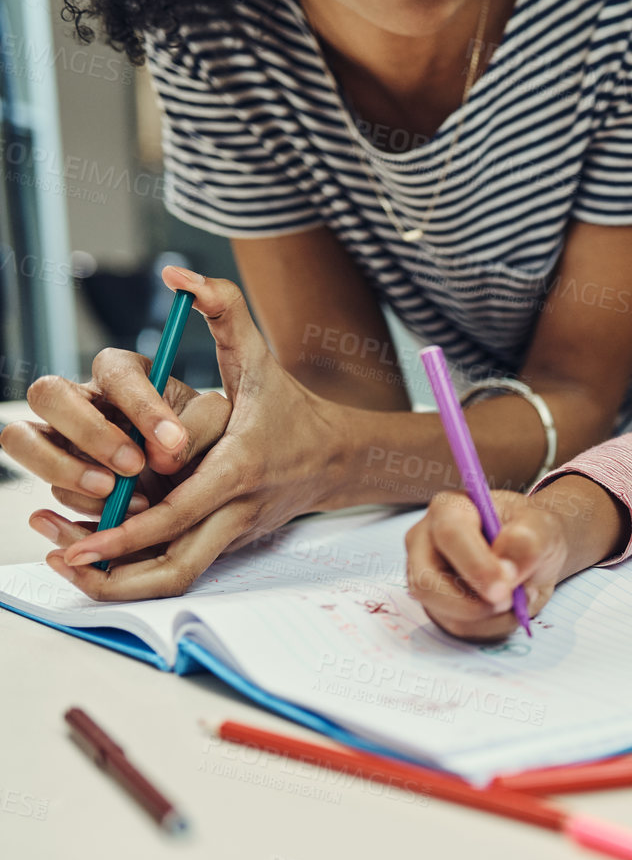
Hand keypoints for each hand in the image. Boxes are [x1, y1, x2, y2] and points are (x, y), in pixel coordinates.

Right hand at [3, 353, 232, 547]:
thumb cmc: (204, 438)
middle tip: (132, 466)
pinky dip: (77, 503)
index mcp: (125, 374)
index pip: (115, 371)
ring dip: (63, 468)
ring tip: (111, 491)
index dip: (140, 404)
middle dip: (88, 433)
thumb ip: (199, 429)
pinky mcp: (58, 474)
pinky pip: (44, 484)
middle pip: (46, 394)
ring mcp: (61, 436)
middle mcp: (83, 399)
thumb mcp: (218, 426)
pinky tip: (115, 514)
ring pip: (22, 439)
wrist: (198, 474)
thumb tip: (163, 455)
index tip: (172, 440)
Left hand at [31, 267, 346, 599]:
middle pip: (177, 565)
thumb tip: (179, 276)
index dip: (131, 530)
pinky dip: (135, 573)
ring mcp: (233, 535)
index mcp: (240, 469)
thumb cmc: (290, 407)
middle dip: (116, 573)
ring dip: (121, 583)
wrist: (337, 456)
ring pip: (176, 578)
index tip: (85, 540)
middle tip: (66, 562)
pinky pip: (179, 570)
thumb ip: (224, 311)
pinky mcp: (227, 545)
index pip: (181, 511)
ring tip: (71, 568)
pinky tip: (96, 559)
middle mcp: (237, 511)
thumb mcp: (260, 355)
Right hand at [405, 489, 569, 640]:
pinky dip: (492, 626)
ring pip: (443, 612)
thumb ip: (527, 542)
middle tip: (510, 602)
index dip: (476, 565)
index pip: (450, 535)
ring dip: (489, 616)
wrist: (535, 552)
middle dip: (472, 603)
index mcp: (449, 509)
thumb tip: (506, 570)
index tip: (504, 588)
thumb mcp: (542, 527)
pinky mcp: (438, 606)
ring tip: (520, 596)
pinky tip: (511, 608)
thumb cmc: (531, 531)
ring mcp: (427, 577)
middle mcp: (427, 542)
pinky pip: (459, 627)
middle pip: (426, 582)